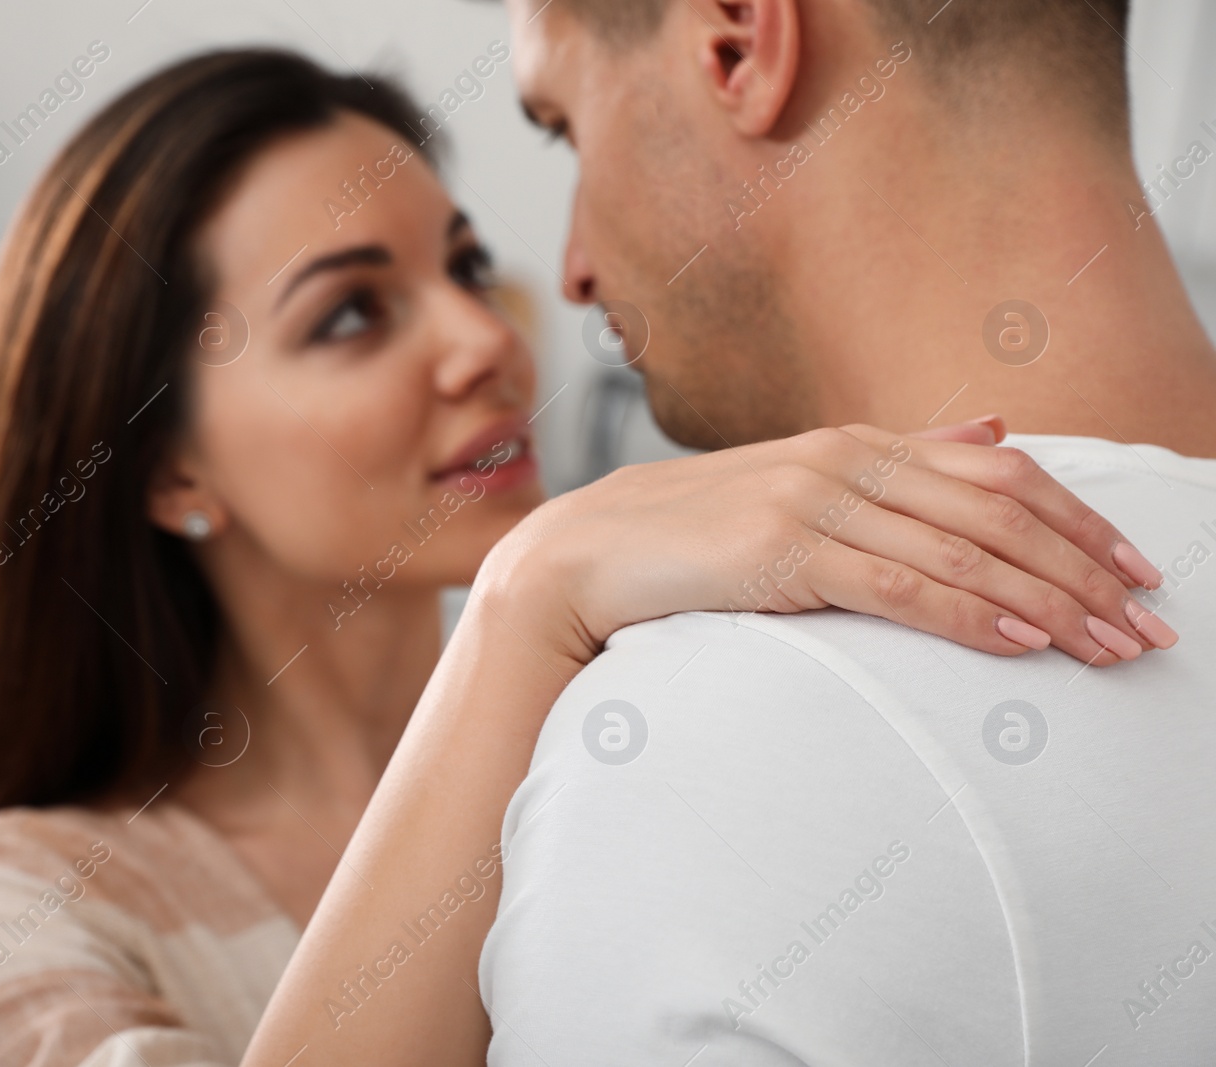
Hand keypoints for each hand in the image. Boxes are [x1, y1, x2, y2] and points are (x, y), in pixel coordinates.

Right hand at [478, 418, 1171, 667]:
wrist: (588, 551)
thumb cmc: (692, 533)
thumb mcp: (801, 484)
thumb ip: (897, 463)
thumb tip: (990, 432)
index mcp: (856, 444)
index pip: (997, 474)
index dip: (1077, 519)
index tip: (1135, 568)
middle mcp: (845, 460)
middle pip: (998, 510)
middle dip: (1085, 569)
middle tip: (1149, 624)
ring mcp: (814, 500)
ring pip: (962, 550)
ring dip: (1048, 601)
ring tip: (1108, 646)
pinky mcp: (783, 551)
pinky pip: (898, 585)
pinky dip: (968, 613)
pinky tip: (1019, 641)